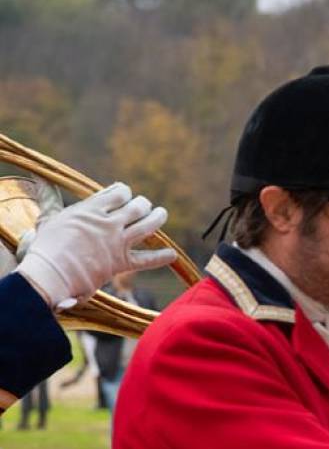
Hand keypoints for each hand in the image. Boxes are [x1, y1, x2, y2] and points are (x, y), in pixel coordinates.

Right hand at [16, 183, 176, 309]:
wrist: (51, 273)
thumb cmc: (46, 246)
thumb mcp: (48, 217)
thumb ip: (48, 197)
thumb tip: (37, 175)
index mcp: (91, 210)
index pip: (116, 193)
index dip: (123, 191)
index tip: (124, 192)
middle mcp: (108, 223)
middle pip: (136, 207)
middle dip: (142, 204)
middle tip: (144, 205)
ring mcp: (117, 242)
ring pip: (147, 225)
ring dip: (158, 217)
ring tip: (162, 213)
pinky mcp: (121, 262)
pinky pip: (147, 259)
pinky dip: (161, 257)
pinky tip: (172, 255)